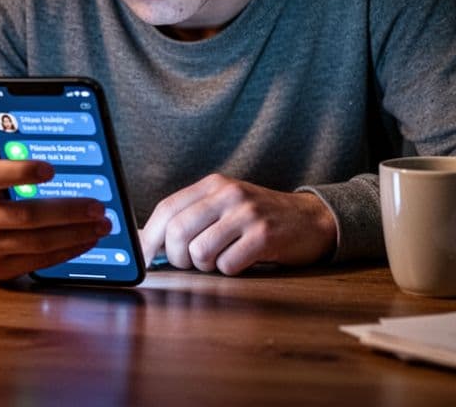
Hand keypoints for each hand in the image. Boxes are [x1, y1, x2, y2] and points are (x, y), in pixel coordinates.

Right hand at [0, 136, 110, 280]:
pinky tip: (87, 240)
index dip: (21, 172)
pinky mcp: (1, 268)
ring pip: (38, 242)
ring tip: (101, 225)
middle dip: (68, 211)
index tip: (50, 169)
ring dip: (75, 234)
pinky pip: (40, 261)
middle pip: (27, 215)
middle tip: (97, 206)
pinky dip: (67, 251)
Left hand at [139, 174, 336, 274]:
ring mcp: (247, 213)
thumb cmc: (259, 218)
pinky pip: (227, 264)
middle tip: (192, 263)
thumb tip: (148, 243)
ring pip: (199, 251)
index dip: (150, 237)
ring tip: (221, 259)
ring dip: (205, 266)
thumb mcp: (225, 206)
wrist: (311, 220)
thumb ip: (190, 218)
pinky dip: (229, 270)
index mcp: (213, 184)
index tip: (144, 259)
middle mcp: (228, 194)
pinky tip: (242, 260)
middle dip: (177, 258)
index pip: (166, 208)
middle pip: (177, 232)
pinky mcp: (265, 236)